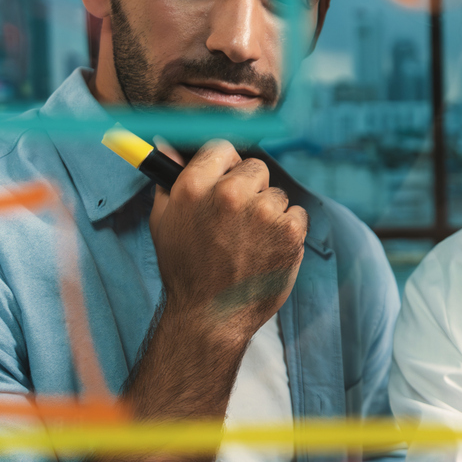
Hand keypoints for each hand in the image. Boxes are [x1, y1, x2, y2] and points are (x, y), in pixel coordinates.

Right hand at [149, 141, 307, 344]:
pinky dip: (288, 231)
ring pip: (277, 195)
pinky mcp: (290, 231)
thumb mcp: (165, 222)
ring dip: (269, 214)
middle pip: (255, 168)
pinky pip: (297, 215)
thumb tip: (168, 145)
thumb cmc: (185, 270)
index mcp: (194, 187)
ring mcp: (262, 212)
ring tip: (250, 244)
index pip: (222, 149)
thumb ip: (170, 181)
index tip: (228, 181)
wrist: (212, 316)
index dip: (226, 166)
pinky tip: (268, 251)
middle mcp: (229, 194)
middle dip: (251, 189)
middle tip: (240, 221)